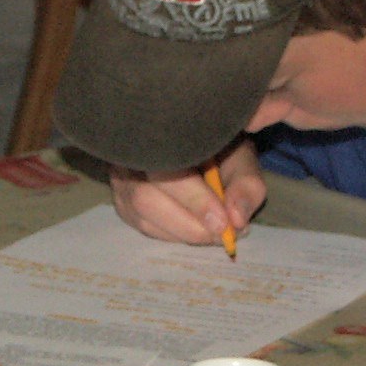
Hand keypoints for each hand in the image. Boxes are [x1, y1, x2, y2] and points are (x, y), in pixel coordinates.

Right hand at [110, 139, 265, 247]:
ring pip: (141, 215)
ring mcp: (119, 175)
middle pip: (145, 198)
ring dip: (181, 232)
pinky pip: (140, 224)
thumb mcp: (241, 159)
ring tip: (212, 232)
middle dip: (188, 225)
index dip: (195, 201)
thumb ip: (246, 185)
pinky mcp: (121, 198)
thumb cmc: (219, 147)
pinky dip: (170, 233)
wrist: (195, 141)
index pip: (167, 168)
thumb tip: (236, 221)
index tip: (223, 223)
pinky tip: (192, 227)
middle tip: (222, 234)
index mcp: (160, 130)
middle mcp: (130, 151)